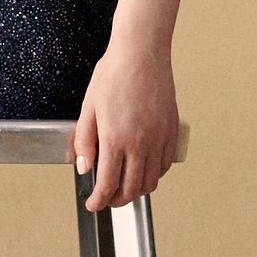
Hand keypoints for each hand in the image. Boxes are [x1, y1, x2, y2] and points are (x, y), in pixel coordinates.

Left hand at [70, 24, 178, 209]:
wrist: (142, 52)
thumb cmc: (114, 73)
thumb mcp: (89, 107)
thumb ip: (84, 141)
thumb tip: (84, 168)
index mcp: (115, 137)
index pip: (108, 184)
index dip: (98, 200)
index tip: (93, 204)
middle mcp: (140, 142)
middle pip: (132, 189)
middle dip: (116, 201)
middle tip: (106, 199)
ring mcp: (159, 138)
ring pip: (151, 182)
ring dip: (137, 190)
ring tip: (124, 186)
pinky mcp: (172, 132)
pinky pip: (165, 165)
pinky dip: (153, 175)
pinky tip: (143, 169)